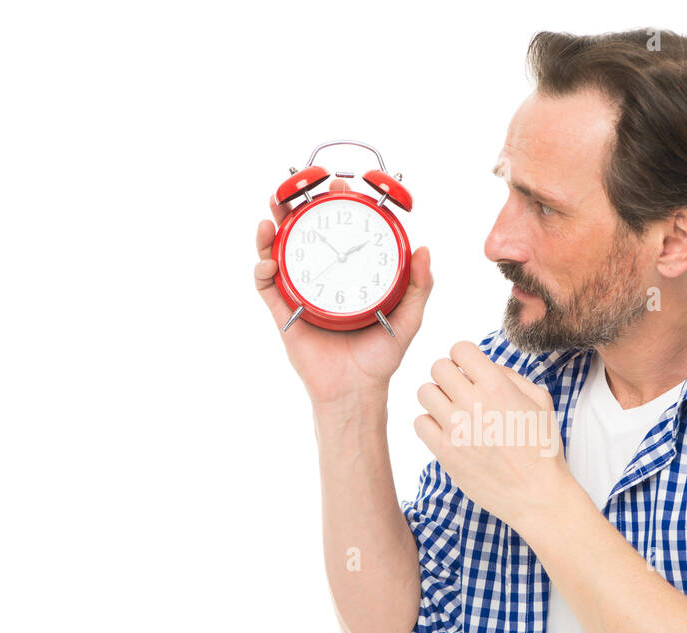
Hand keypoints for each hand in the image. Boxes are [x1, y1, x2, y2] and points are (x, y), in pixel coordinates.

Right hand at [253, 179, 433, 407]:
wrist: (356, 391)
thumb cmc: (381, 357)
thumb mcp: (407, 318)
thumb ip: (418, 286)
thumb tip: (424, 249)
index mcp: (348, 274)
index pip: (340, 231)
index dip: (337, 206)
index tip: (341, 186)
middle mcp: (322, 279)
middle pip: (304, 234)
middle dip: (297, 207)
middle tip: (300, 188)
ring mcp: (300, 294)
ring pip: (279, 253)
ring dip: (271, 230)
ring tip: (273, 213)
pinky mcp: (284, 313)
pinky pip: (266, 287)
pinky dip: (262, 269)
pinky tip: (268, 260)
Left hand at [413, 341, 575, 532]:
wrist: (536, 494)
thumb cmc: (542, 448)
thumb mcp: (540, 401)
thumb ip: (511, 376)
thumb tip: (485, 366)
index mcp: (497, 386)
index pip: (460, 349)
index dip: (464, 357)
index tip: (469, 370)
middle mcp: (473, 403)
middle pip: (438, 367)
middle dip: (449, 374)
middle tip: (460, 389)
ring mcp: (455, 428)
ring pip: (424, 392)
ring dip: (437, 397)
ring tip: (452, 410)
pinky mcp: (445, 452)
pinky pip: (419, 423)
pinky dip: (430, 423)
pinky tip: (446, 431)